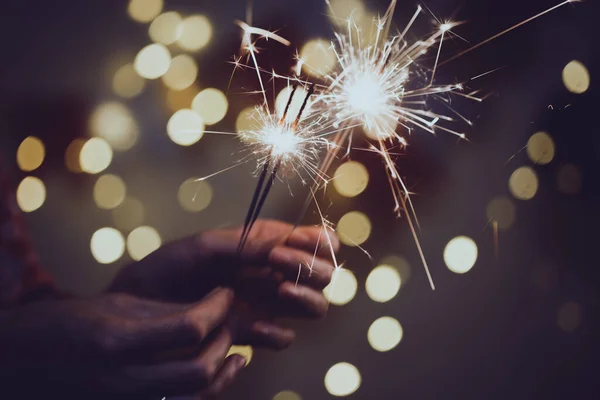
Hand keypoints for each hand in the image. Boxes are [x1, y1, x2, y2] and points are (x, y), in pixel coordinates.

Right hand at [1, 289, 245, 398]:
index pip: (188, 328)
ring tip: (234, 345)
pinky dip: (212, 389)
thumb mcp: (116, 304)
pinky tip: (223, 368)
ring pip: (197, 394)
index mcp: (116, 341)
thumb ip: (166, 309)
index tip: (225, 292)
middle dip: (225, 338)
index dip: (217, 307)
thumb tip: (213, 307)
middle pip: (199, 368)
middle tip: (229, 316)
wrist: (27, 362)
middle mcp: (123, 378)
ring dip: (225, 367)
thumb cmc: (68, 324)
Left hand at [110, 220, 338, 346]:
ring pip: (314, 306)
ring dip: (306, 298)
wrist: (135, 309)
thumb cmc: (167, 268)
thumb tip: (289, 242)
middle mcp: (272, 274)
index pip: (315, 241)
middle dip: (310, 267)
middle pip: (323, 274)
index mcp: (265, 246)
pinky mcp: (251, 333)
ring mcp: (265, 305)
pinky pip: (282, 338)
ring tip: (281, 292)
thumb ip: (248, 243)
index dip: (318, 241)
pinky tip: (256, 329)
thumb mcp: (206, 247)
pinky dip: (277, 333)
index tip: (297, 241)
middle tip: (278, 262)